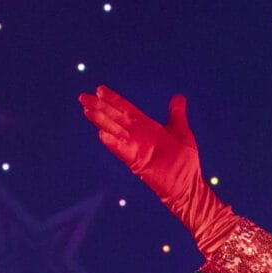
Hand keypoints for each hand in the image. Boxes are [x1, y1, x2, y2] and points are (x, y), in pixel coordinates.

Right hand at [78, 87, 230, 252]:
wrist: (188, 184)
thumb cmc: (185, 160)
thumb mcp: (181, 131)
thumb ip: (176, 114)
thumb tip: (178, 97)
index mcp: (147, 126)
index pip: (126, 109)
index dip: (113, 99)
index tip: (99, 89)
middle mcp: (138, 135)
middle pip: (115, 117)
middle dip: (100, 107)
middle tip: (83, 96)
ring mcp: (136, 148)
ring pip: (115, 131)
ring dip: (101, 122)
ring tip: (87, 110)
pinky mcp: (138, 163)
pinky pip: (123, 152)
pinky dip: (113, 144)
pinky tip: (102, 134)